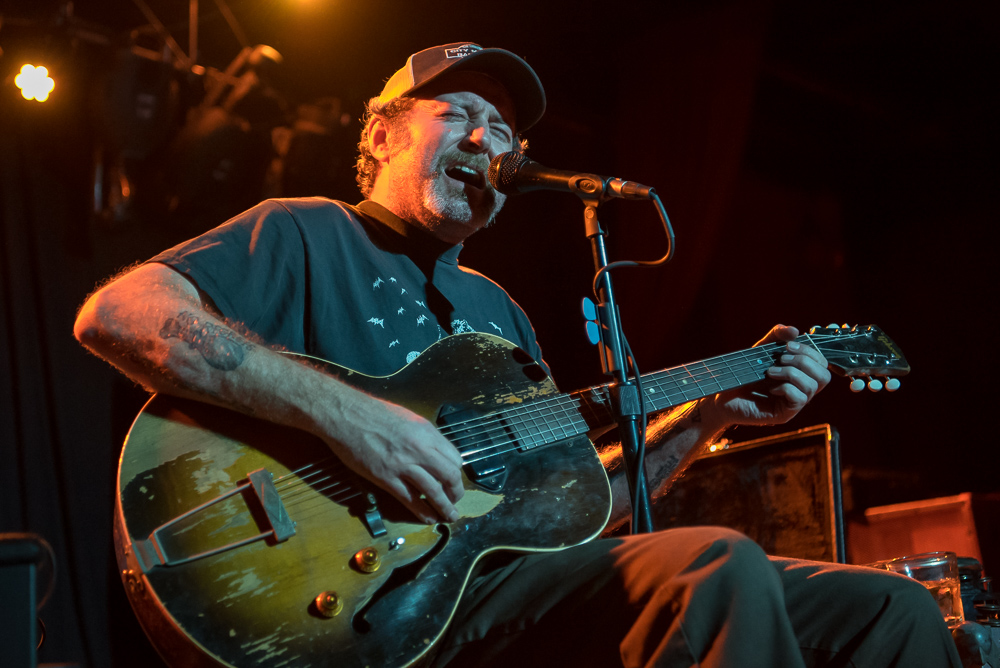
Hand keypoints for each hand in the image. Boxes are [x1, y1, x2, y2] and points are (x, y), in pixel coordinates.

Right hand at [321, 392, 464, 523]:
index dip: (456, 472)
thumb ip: (423, 436)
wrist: (346, 415)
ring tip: (449, 517)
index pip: (454, 457)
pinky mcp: (385, 478)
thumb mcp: (408, 419)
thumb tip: (433, 451)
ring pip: (433, 491)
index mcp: (427, 432)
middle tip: (455, 501)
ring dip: (444, 507)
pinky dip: (422, 511)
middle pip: (450, 475)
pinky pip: (410, 499)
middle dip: (456, 492)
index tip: (453, 480)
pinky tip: (428, 518)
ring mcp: (403, 464)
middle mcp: (419, 448)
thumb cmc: (373, 413)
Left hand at [707, 324, 830, 426]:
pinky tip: (770, 388)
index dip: (810, 351)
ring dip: (791, 373)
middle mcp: (802, 389)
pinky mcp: (785, 414)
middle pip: (824, 376)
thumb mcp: (762, 350)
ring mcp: (795, 403)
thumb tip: (795, 331)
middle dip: (804, 361)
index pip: (822, 363)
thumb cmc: (745, 373)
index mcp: (801, 373)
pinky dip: (786, 388)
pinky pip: (799, 399)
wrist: (724, 394)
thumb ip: (777, 337)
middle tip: (781, 358)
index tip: (788, 345)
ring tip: (770, 371)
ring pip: (812, 387)